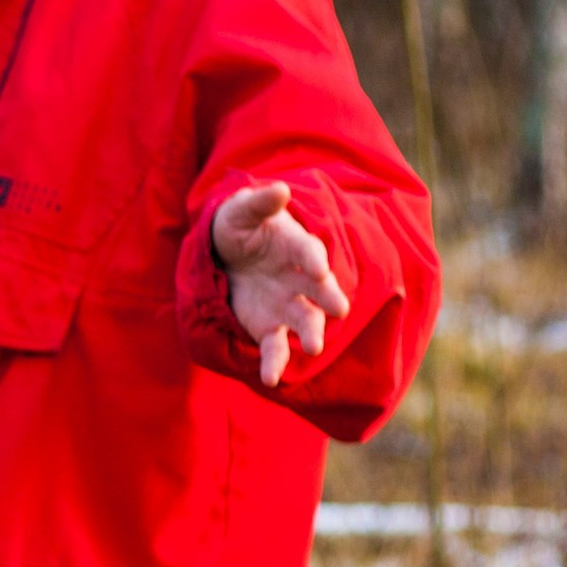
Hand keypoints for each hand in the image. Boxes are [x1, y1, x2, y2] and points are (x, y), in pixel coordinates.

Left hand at [210, 179, 347, 387]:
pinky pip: (275, 347)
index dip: (314, 259)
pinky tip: (270, 378)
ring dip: (312, 333)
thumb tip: (279, 189)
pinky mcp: (270, 327)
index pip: (310, 251)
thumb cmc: (240, 226)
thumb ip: (260, 203)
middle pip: (320, 289)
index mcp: (296, 246)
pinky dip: (274, 363)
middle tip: (340, 309)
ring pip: (306, 321)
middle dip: (329, 297)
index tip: (319, 268)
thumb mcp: (241, 210)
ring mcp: (288, 305)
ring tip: (314, 347)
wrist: (227, 255)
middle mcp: (301, 279)